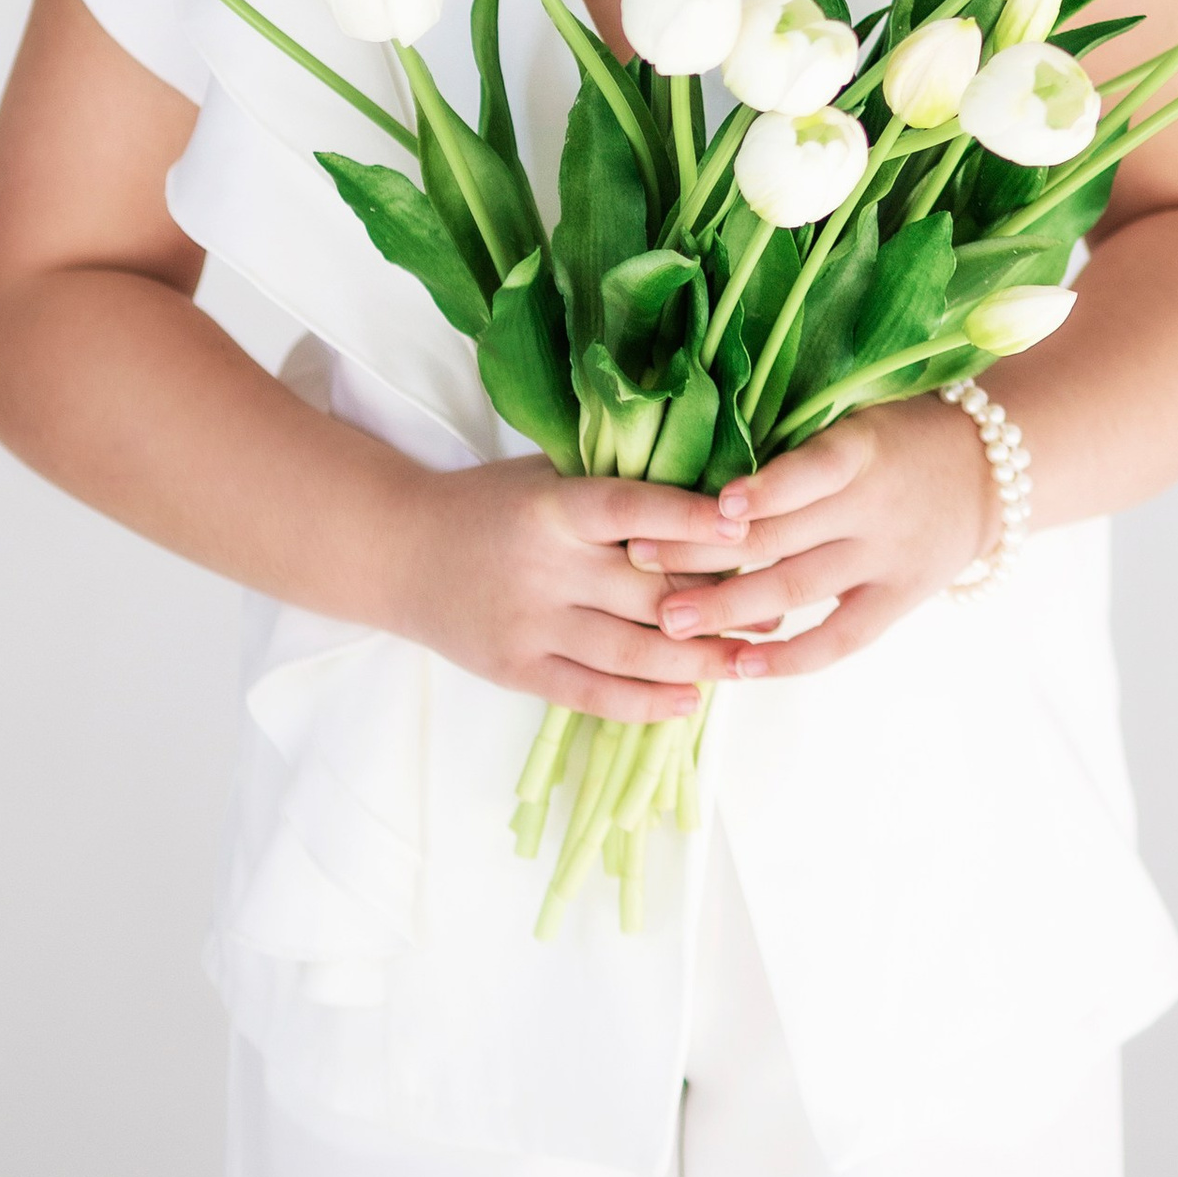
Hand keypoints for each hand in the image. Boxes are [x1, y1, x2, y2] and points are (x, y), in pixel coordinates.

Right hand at [389, 457, 746, 722]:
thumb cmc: (491, 503)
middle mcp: (544, 567)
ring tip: (748, 661)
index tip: (748, 530)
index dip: (691, 519)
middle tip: (775, 607)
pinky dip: (645, 702)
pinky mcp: (518, 670)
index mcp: (553, 506)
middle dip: (716, 603)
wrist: (402, 552)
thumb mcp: (546, 475)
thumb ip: (613, 485)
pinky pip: (592, 694)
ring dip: (696, 660)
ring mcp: (531, 624)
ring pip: (629, 651)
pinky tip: (690, 698)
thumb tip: (709, 490)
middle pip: (646, 590)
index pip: (632, 510)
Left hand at [630, 393, 995, 681]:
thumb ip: (795, 444)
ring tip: (670, 622)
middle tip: (639, 562)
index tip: (712, 507)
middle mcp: (873, 506)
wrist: (991, 469)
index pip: (809, 471)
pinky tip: (741, 665)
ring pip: (798, 589)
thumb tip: (701, 465)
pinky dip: (790, 654)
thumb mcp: (857, 416)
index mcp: (861, 448)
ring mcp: (888, 558)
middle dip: (706, 552)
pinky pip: (840, 637)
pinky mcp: (899, 599)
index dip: (763, 491)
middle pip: (782, 536)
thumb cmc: (899, 433)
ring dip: (730, 606)